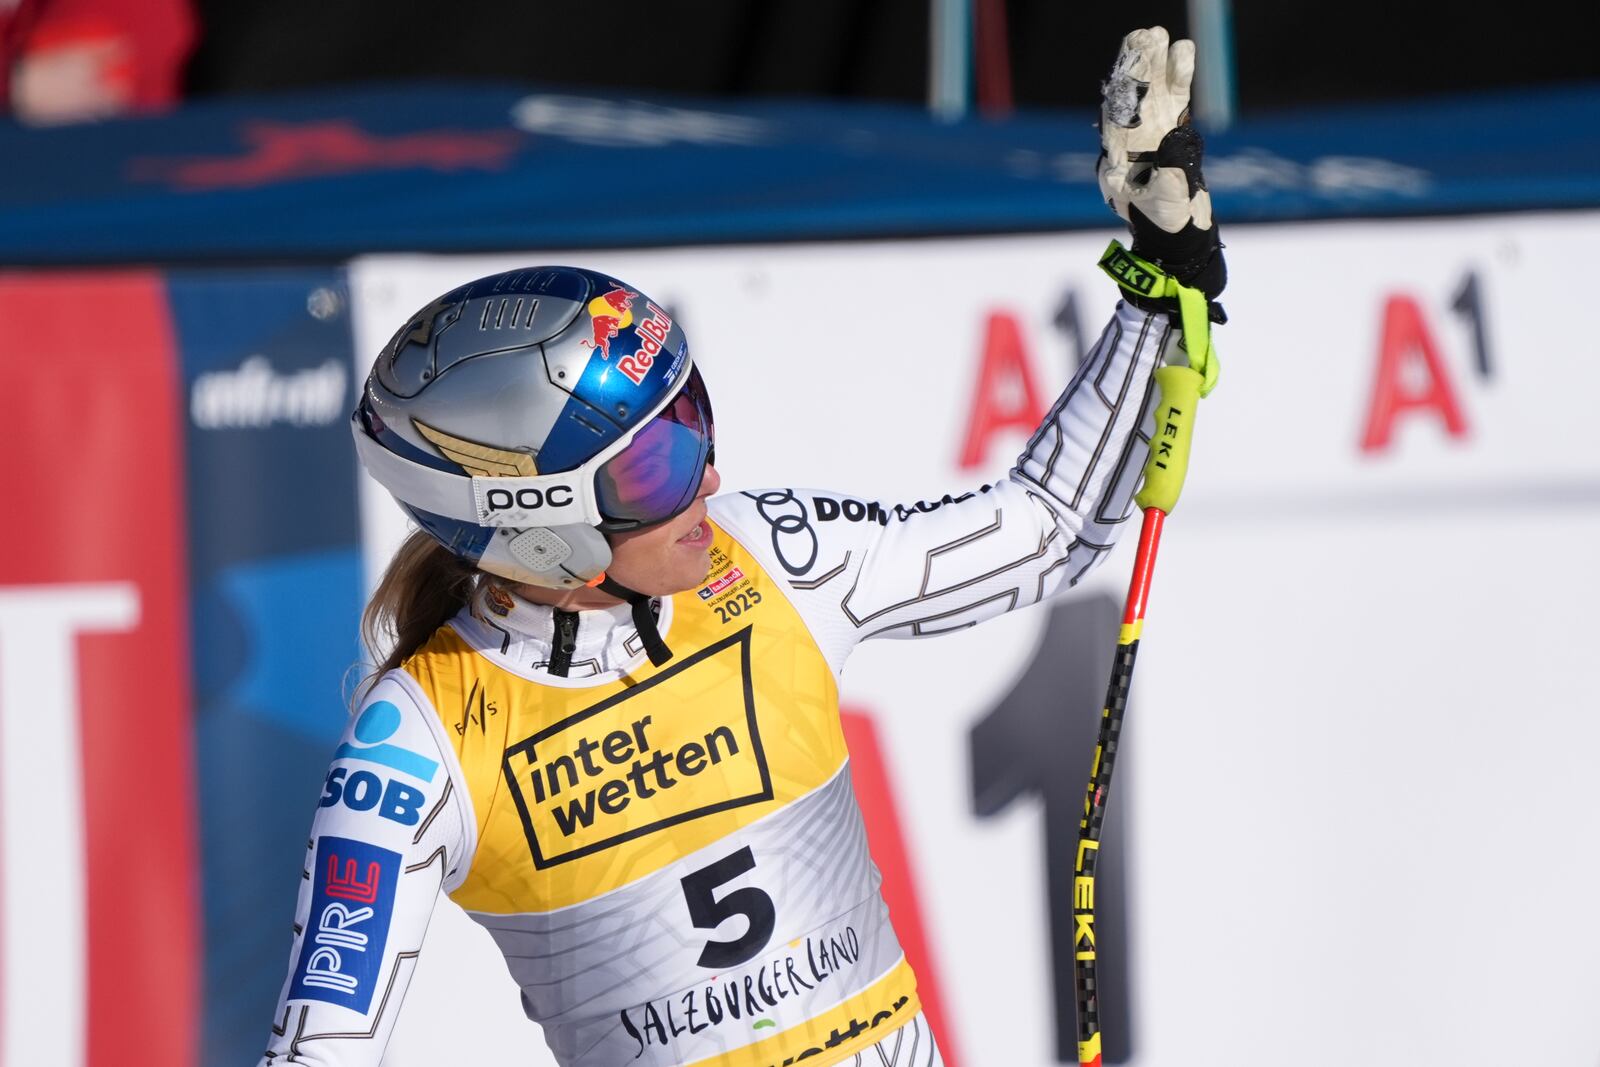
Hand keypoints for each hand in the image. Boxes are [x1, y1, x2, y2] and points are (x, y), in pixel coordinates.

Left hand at [1097, 26, 1223, 302]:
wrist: (1176, 241)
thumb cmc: (1166, 226)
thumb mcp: (1166, 203)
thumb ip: (1171, 173)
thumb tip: (1177, 139)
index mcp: (1120, 158)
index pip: (1119, 116)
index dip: (1125, 89)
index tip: (1129, 66)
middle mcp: (1132, 143)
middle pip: (1132, 97)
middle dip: (1138, 67)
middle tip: (1144, 34)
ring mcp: (1152, 136)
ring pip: (1153, 94)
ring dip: (1156, 65)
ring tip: (1159, 34)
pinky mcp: (1175, 133)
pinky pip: (1177, 101)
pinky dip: (1179, 77)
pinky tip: (1183, 51)